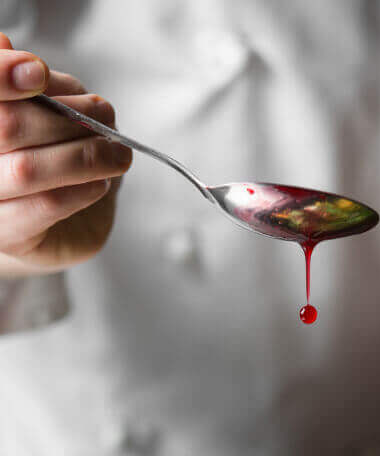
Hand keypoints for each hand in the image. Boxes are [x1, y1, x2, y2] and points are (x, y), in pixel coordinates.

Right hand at [0, 33, 131, 276]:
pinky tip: (101, 184)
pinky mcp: (9, 237)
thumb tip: (4, 43)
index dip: (2, 74)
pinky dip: (82, 190)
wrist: (50, 228)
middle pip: (8, 126)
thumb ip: (23, 84)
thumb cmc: (41, 159)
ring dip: (85, 156)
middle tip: (106, 113)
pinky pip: (46, 207)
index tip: (39, 72)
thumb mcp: (38, 110)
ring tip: (117, 155)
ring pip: (28, 170)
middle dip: (66, 117)